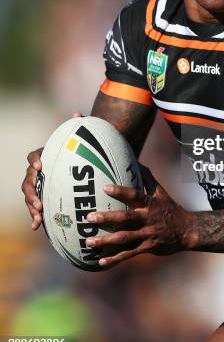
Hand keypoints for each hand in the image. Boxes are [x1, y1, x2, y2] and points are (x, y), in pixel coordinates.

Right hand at [22, 113, 82, 229]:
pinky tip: (37, 227)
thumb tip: (78, 114)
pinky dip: (35, 217)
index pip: (34, 155)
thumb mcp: (78, 141)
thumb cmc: (77, 152)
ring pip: (29, 196)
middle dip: (31, 192)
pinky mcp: (42, 198)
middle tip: (39, 201)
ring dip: (31, 206)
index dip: (35, 160)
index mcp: (43, 156)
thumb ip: (77, 128)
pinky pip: (35, 208)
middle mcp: (36, 172)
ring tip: (38, 216)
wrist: (77, 165)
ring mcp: (38, 186)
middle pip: (28, 180)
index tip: (40, 166)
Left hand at [84, 167, 194, 266]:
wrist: (187, 231)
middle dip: (106, 218)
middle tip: (89, 217)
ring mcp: (147, 234)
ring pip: (124, 238)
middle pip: (125, 218)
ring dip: (105, 241)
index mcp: (150, 204)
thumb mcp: (162, 193)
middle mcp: (147, 219)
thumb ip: (148, 179)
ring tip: (88, 242)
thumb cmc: (171, 209)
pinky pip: (129, 254)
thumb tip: (137, 162)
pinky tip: (100, 261)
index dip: (120, 191)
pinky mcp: (147, 248)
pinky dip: (115, 258)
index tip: (105, 187)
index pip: (134, 195)